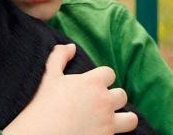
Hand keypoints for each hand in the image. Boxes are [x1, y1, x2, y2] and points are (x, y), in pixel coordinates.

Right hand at [3, 44, 137, 134]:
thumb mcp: (49, 75)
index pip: (109, 74)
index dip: (101, 78)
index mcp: (92, 82)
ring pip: (130, 119)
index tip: (91, 85)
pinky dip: (110, 132)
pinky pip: (118, 134)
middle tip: (97, 103)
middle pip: (121, 95)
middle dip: (111, 98)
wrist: (42, 133)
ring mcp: (108, 122)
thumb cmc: (44, 103)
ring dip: (124, 118)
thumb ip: (59, 56)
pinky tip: (98, 131)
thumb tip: (71, 46)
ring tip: (111, 119)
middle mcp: (104, 101)